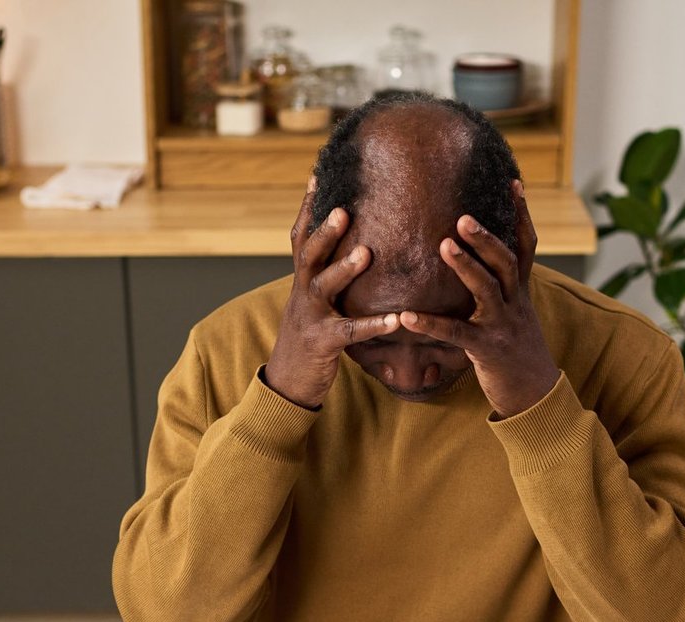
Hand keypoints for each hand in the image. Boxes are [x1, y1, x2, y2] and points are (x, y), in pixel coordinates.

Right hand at [264, 181, 399, 408]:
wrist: (288, 382)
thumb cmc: (309, 338)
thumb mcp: (313, 303)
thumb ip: (327, 276)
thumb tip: (353, 246)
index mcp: (302, 280)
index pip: (300, 237)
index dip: (307, 208)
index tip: (318, 176)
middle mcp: (302, 293)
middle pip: (308, 254)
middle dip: (324, 231)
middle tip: (343, 208)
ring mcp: (310, 317)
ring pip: (323, 286)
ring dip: (343, 268)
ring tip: (366, 253)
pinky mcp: (323, 343)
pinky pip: (350, 332)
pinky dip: (374, 324)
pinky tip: (396, 320)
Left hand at [401, 180, 558, 417]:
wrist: (536, 395)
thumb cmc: (517, 352)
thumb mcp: (515, 315)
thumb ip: (501, 290)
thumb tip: (483, 265)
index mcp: (519, 292)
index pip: (525, 246)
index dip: (521, 215)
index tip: (513, 182)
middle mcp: (514, 303)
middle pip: (504, 261)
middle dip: (485, 237)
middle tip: (462, 214)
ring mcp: (502, 325)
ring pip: (486, 289)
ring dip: (465, 265)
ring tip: (442, 244)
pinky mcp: (486, 350)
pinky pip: (455, 334)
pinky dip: (430, 324)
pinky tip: (405, 317)